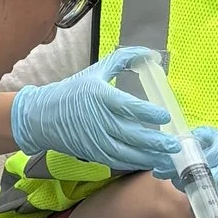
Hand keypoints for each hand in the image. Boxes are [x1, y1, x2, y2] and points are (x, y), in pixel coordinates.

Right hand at [9, 44, 172, 174]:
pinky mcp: (94, 154)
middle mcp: (99, 120)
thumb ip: (124, 59)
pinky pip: (118, 161)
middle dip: (156, 142)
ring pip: (127, 154)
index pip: (129, 107)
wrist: (42, 116)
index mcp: (101, 97)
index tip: (165, 116)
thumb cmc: (73, 91)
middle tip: (175, 144)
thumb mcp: (97, 70)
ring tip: (167, 158)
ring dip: (149, 157)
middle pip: (132, 134)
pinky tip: (149, 162)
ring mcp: (96, 140)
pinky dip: (135, 163)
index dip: (149, 113)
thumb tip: (150, 54)